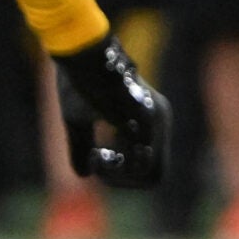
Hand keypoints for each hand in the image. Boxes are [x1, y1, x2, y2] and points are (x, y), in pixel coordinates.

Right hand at [56, 36, 170, 186]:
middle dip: (122, 182)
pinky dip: (117, 167)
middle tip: (98, 163)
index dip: (124, 178)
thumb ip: (83, 146)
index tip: (98, 161)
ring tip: (98, 157)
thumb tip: (83, 175)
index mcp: (150, 121)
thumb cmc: (80, 83)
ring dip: (119, 177)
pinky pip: (142, 161)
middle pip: (154, 178)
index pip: (150, 169)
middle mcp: (161, 122)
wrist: (82, 56)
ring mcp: (157, 120)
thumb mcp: (78, 121)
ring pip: (150, 175)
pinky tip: (99, 153)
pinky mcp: (147, 118)